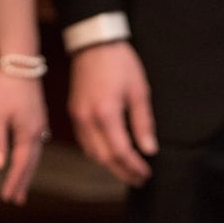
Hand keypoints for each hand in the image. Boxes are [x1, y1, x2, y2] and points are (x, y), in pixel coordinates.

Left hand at [0, 73, 47, 204]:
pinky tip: (28, 156)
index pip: (21, 165)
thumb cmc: (5, 87)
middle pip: (31, 163)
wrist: (20, 62)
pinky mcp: (37, 116)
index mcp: (28, 133)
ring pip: (34, 153)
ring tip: (21, 183)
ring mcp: (39, 123)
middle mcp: (37, 131)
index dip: (14, 182)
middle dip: (23, 181)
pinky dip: (30, 156)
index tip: (6, 198)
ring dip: (27, 170)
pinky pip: (35, 143)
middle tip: (16, 200)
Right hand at [68, 41, 155, 185]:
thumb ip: (144, 122)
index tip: (146, 173)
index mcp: (106, 113)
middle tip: (139, 179)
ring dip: (110, 166)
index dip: (134, 166)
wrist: (93, 43)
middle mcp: (88, 119)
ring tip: (128, 170)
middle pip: (104, 158)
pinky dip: (98, 154)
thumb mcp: (139, 90)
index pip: (121, 151)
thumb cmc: (119, 63)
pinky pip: (85, 143)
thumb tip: (149, 149)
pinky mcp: (74, 114)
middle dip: (123, 172)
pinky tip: (111, 155)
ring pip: (92, 153)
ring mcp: (78, 117)